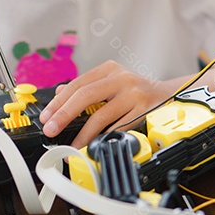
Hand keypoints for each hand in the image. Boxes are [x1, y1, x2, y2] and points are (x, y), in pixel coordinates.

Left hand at [38, 60, 176, 148]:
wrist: (169, 94)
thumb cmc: (136, 90)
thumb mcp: (112, 81)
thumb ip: (87, 86)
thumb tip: (59, 93)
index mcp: (109, 69)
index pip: (77, 84)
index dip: (59, 102)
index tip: (46, 116)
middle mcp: (122, 78)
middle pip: (85, 95)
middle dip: (64, 115)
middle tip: (51, 129)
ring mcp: (134, 94)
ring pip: (101, 115)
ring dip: (83, 134)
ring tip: (72, 145)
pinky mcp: (144, 110)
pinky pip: (119, 128)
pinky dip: (104, 138)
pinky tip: (94, 146)